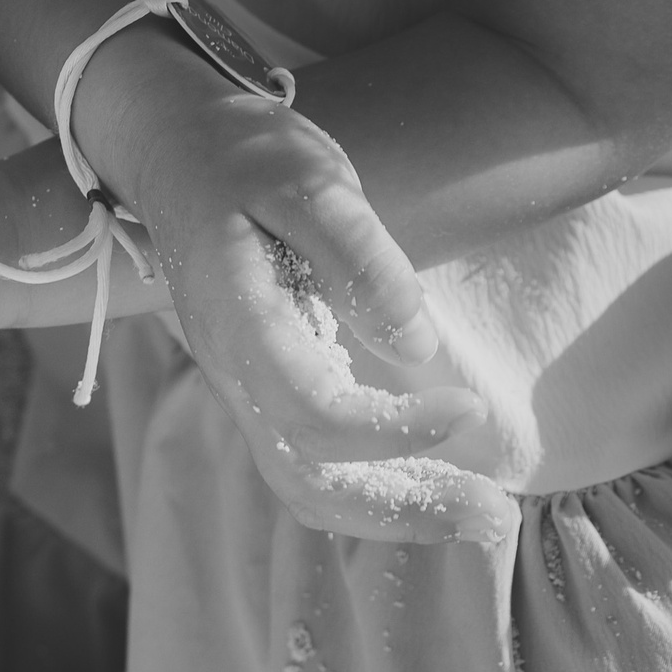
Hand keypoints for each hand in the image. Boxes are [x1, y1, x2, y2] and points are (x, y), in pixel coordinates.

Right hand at [95, 55, 512, 544]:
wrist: (176, 152)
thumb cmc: (242, 157)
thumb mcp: (307, 179)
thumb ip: (358, 257)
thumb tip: (414, 348)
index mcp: (237, 322)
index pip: (308, 413)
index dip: (391, 430)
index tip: (470, 408)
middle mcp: (231, 372)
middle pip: (302, 478)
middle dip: (400, 510)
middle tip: (496, 518)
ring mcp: (245, 385)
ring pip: (305, 482)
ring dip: (394, 510)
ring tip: (484, 515)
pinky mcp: (267, 384)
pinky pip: (311, 459)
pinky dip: (377, 484)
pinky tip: (439, 480)